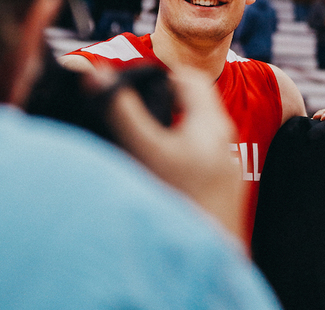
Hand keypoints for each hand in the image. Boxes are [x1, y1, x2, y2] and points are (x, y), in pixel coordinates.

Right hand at [106, 67, 243, 240]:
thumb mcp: (146, 149)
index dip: (163, 75)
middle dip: (166, 99)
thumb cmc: (179, 198)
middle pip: (195, 104)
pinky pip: (201, 153)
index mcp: (211, 122)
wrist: (211, 248)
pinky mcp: (224, 185)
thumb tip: (97, 76)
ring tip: (144, 133)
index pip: (190, 78)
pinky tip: (161, 165)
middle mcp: (224, 138)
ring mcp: (226, 163)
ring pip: (197, 130)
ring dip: (172, 124)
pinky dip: (181, 149)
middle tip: (136, 104)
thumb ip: (124, 111)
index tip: (138, 83)